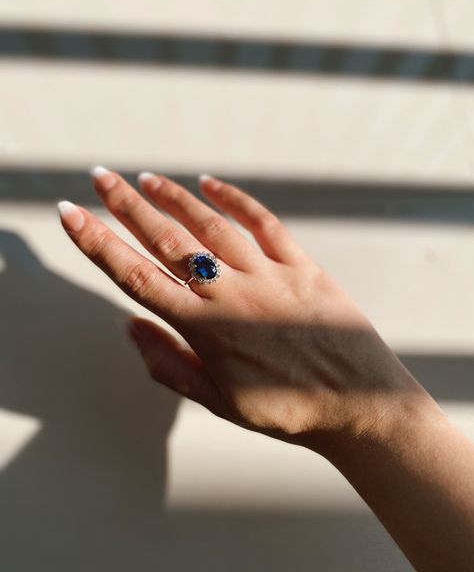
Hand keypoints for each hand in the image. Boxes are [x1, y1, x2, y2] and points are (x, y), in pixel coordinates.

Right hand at [58, 169, 433, 454]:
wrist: (358, 404)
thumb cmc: (286, 409)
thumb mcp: (218, 401)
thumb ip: (169, 365)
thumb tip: (131, 328)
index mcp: (204, 329)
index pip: (137, 277)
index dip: (99, 244)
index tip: (73, 215)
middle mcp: (230, 294)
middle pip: (167, 241)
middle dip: (127, 206)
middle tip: (101, 178)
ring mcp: (267, 275)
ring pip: (210, 226)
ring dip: (174, 198)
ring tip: (146, 179)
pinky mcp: (302, 266)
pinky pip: (264, 223)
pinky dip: (236, 200)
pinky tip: (212, 185)